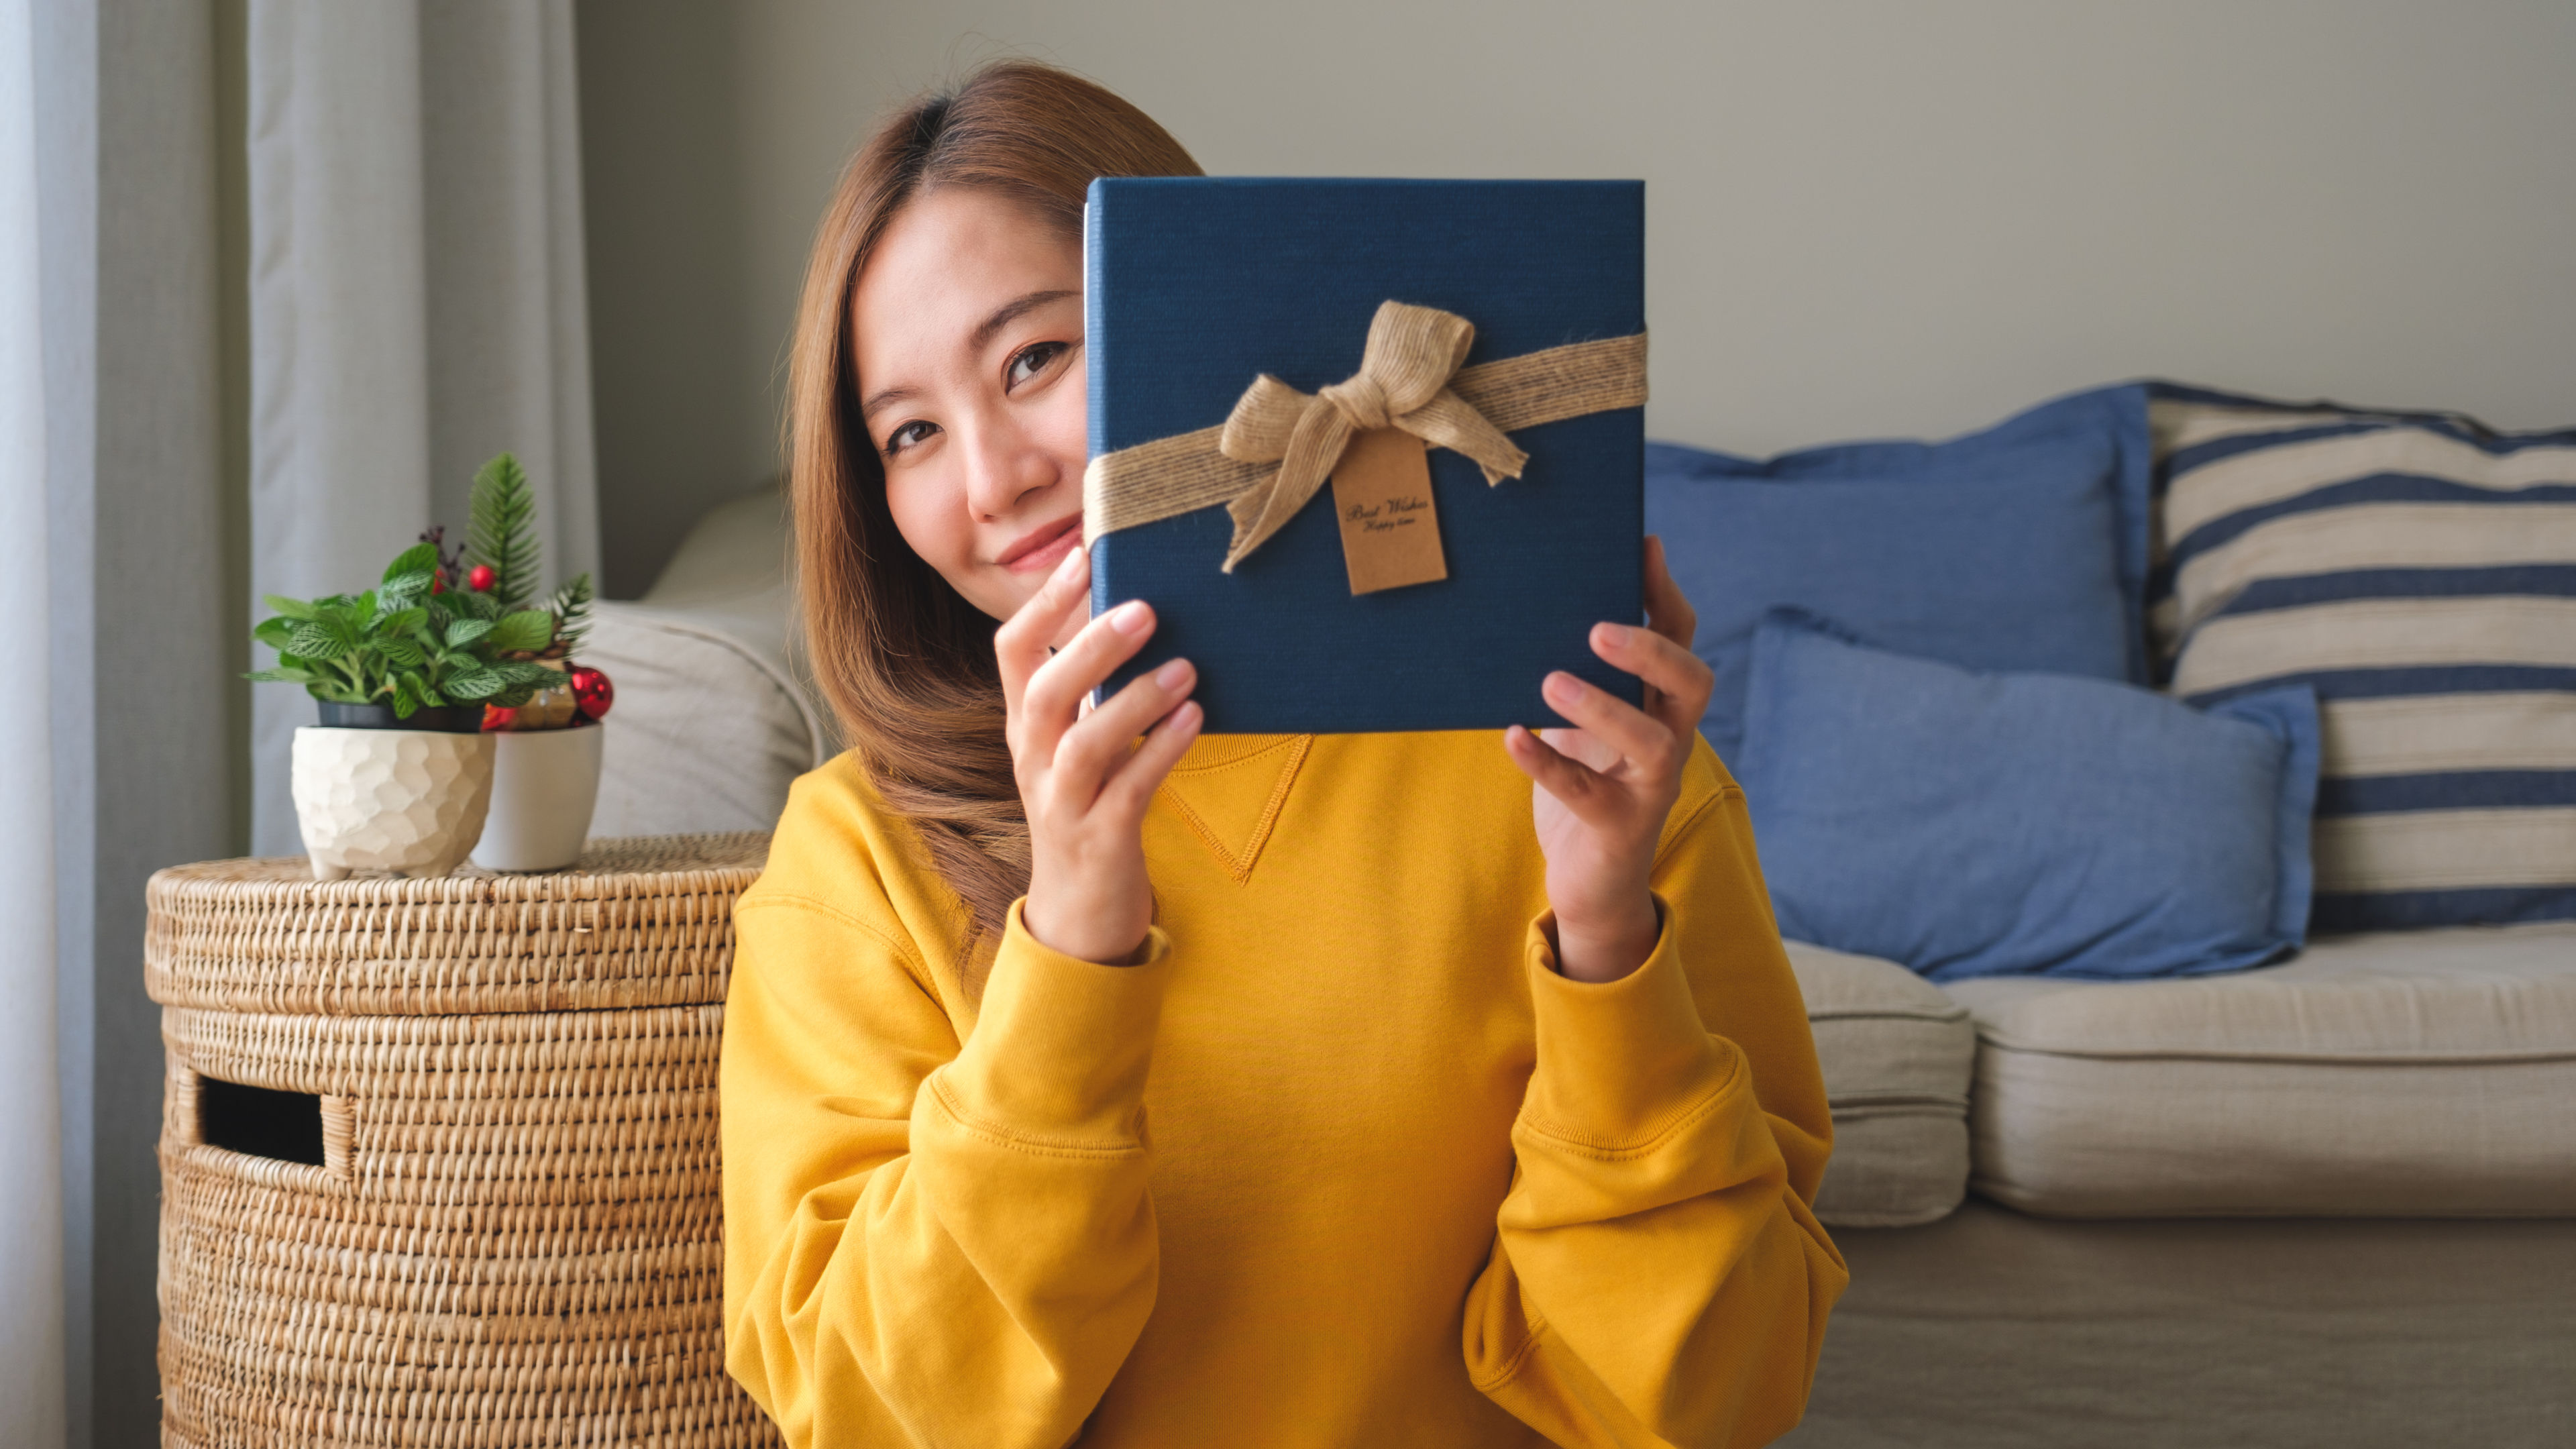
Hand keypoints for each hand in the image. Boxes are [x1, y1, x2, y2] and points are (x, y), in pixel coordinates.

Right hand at [998, 545, 1203, 963]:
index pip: (1013, 651)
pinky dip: (1162, 751)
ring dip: (1135, 700)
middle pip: (1044, 691)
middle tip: (1145, 608)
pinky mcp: (1099, 838)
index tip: (1082, 554)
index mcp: (1025, 725)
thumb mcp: (1079, 743)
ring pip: (1084, 743)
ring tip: (1186, 668)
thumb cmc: (1089, 807)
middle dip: (1090, 646)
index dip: (1045, 603)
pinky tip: (1196, 718)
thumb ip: (1094, 689)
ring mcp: (1062, 801)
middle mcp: (1033, 758)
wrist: (1079, 912)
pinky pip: (1128, 789)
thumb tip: (1138, 614)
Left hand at [1504, 536, 1713, 982]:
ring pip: (1652, 741)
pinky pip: (1586, 793)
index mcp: (1661, 705)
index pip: (1681, 639)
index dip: (1665, 594)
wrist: (1590, 881)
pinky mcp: (1618, 828)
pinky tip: (1513, 737)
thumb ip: (1575, 674)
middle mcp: (1670, 740)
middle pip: (1692, 684)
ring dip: (1604, 708)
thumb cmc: (1583, 784)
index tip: (1643, 546)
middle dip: (1652, 650)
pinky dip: (1548, 763)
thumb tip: (1532, 606)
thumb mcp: (1582, 722)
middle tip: (1597, 628)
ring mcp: (1650, 787)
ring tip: (1551, 682)